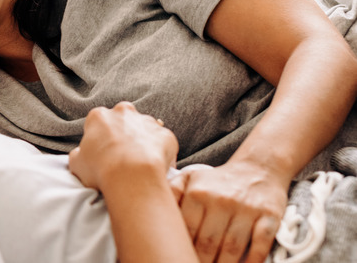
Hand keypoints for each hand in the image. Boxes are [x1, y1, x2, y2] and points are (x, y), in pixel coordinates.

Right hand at [69, 102, 177, 189]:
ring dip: (142, 141)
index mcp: (99, 116)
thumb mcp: (76, 163)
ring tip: (139, 164)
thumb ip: (78, 153)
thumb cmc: (100, 170)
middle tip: (121, 156)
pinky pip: (163, 143)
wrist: (132, 177)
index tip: (102, 154)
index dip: (100, 139)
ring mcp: (147, 121)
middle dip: (123, 133)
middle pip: (123, 120)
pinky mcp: (166, 134)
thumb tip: (81, 154)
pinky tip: (154, 168)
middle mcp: (123, 112)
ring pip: (144, 129)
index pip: (98, 123)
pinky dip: (160, 152)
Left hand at [169, 160, 287, 262]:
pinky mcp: (269, 216)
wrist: (258, 168)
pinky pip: (260, 245)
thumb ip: (170, 193)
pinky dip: (252, 261)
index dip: (181, 248)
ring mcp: (246, 209)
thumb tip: (150, 213)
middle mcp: (221, 200)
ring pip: (231, 248)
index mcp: (197, 192)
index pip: (186, 230)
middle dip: (200, 261)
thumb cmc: (218, 181)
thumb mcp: (190, 178)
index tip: (176, 257)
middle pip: (207, 243)